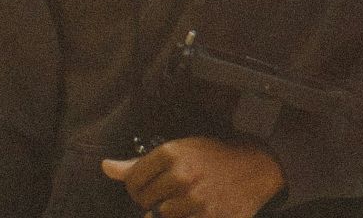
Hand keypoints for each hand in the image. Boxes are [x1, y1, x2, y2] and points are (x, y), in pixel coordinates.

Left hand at [101, 136, 284, 217]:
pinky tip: (191, 211)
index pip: (133, 180)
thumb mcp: (180, 150)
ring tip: (182, 203)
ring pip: (159, 216)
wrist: (256, 166)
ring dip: (167, 213)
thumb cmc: (214, 156)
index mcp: (172, 152)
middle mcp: (182, 174)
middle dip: (152, 201)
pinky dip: (182, 217)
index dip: (138, 187)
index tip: (151, 186)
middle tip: (169, 194)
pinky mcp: (208, 217)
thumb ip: (140, 163)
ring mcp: (195, 198)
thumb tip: (106, 167)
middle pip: (144, 200)